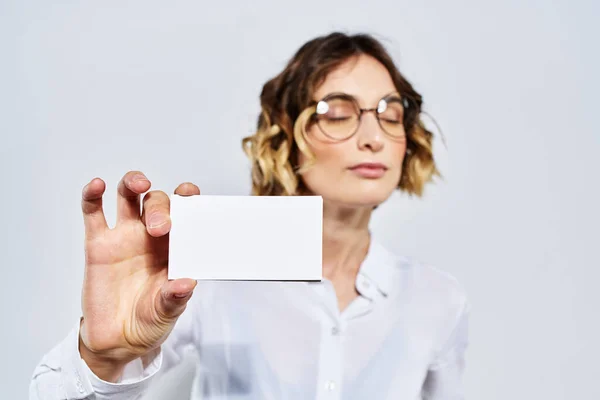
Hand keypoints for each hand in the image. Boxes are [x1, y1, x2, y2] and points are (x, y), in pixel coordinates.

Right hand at [78, 171, 199, 380]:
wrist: (118, 340)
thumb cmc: (150, 320)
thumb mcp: (168, 311)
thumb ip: (175, 297)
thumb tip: (187, 283)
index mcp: (174, 246)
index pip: (184, 212)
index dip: (188, 198)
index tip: (191, 196)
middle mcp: (150, 236)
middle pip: (156, 201)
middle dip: (160, 208)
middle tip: (160, 227)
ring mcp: (124, 237)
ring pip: (128, 196)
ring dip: (133, 182)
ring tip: (139, 184)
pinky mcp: (98, 244)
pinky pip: (93, 212)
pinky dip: (92, 195)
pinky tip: (97, 186)